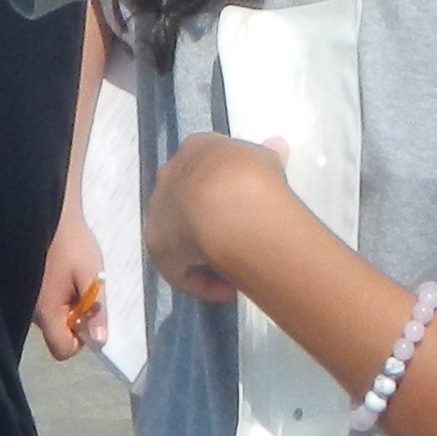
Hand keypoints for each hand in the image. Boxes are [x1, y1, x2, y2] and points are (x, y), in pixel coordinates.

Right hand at [33, 207, 106, 360]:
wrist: (49, 212)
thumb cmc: (71, 243)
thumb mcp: (91, 275)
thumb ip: (96, 310)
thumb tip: (99, 342)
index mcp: (46, 312)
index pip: (62, 349)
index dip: (80, 341)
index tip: (90, 317)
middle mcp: (32, 312)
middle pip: (57, 335)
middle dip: (75, 321)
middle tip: (85, 293)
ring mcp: (27, 300)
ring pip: (51, 319)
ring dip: (67, 307)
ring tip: (75, 280)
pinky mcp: (27, 288)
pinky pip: (45, 305)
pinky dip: (57, 297)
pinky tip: (64, 275)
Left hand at [140, 131, 305, 308]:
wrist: (226, 201)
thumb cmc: (249, 174)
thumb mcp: (265, 159)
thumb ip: (267, 156)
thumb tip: (277, 146)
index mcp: (196, 150)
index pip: (206, 166)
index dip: (226, 187)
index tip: (247, 205)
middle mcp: (170, 178)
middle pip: (186, 199)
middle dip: (208, 217)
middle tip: (237, 235)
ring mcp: (159, 213)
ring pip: (180, 234)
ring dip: (204, 249)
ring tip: (234, 266)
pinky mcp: (159, 248)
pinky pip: (181, 268)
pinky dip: (203, 281)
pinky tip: (229, 289)